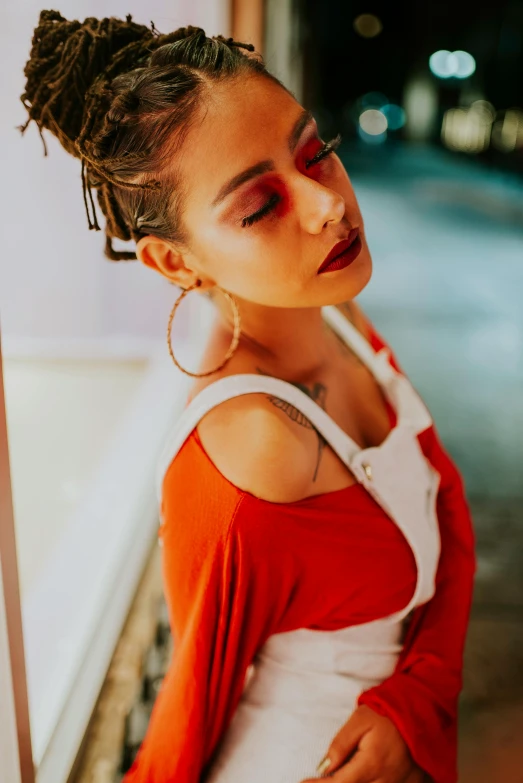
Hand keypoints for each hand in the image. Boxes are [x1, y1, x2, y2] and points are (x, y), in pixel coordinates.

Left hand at [299, 705, 425, 782]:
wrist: (421, 709)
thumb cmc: (387, 712)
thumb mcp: (359, 720)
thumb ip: (340, 745)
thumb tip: (324, 768)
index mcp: (372, 763)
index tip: (304, 782)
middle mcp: (387, 780)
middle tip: (319, 780)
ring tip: (341, 776)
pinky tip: (361, 777)